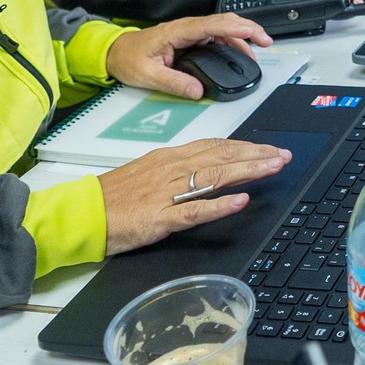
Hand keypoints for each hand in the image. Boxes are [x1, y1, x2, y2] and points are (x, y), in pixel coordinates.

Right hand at [99, 139, 292, 255]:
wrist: (80, 214)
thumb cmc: (114, 197)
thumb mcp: (150, 174)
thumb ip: (180, 169)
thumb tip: (211, 166)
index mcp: (170, 158)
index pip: (215, 147)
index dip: (246, 147)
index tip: (270, 150)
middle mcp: (171, 169)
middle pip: (221, 157)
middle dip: (256, 156)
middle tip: (284, 156)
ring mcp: (166, 193)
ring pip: (213, 177)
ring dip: (248, 171)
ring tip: (273, 168)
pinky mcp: (159, 218)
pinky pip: (193, 210)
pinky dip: (219, 205)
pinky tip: (241, 201)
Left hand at [105, 15, 272, 99]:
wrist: (115, 53)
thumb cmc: (128, 58)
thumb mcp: (147, 75)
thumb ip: (174, 83)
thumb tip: (198, 91)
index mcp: (177, 32)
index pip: (212, 25)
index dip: (235, 28)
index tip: (253, 34)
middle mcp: (187, 28)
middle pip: (224, 22)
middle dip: (248, 28)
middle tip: (266, 41)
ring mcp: (190, 33)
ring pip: (223, 28)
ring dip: (243, 36)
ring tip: (259, 49)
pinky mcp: (191, 40)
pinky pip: (217, 37)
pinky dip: (234, 41)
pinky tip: (242, 51)